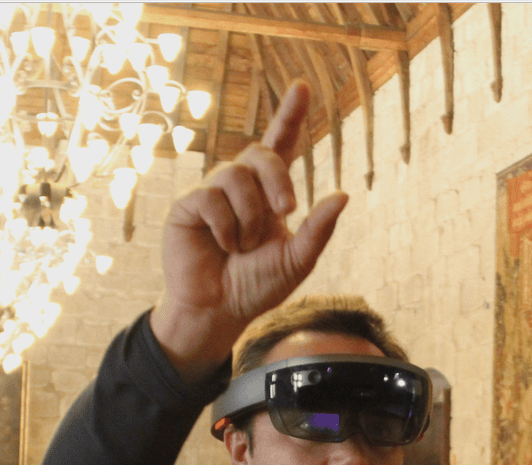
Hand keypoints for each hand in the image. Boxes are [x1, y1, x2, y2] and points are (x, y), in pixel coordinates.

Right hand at [152, 82, 348, 380]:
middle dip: (278, 180)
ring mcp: (212, 192)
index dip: (290, 115)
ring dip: (250, 217)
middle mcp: (239, 184)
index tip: (302, 87)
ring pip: (237, 177)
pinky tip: (222, 246)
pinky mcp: (188, 205)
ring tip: (243, 247)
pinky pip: (211, 198)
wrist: (218, 311)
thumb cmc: (256, 286)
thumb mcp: (296, 260)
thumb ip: (318, 230)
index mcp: (268, 191)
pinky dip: (225, 227)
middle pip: (261, 153)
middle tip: (286, 213)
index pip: (281, 144)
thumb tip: (343, 194)